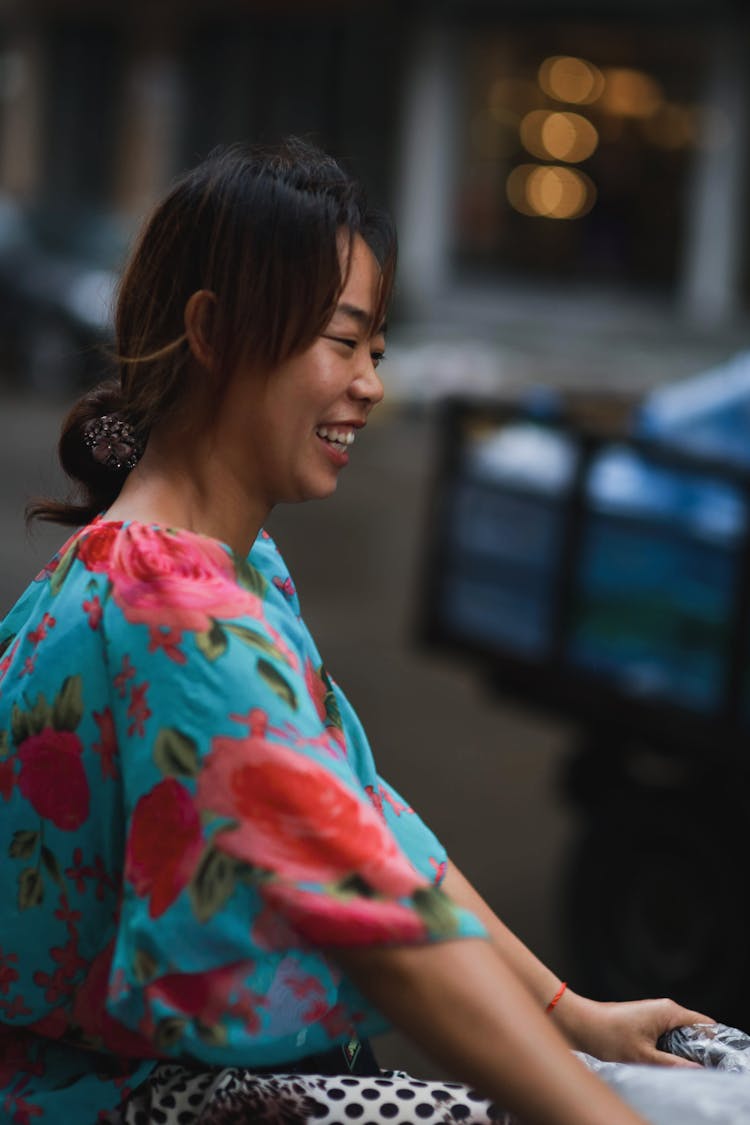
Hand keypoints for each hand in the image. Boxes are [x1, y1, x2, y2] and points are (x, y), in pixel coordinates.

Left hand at [554, 989, 714, 1067]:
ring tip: (671, 1068)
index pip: (704, 1024)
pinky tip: (659, 1063)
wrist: (580, 1025)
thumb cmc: (607, 1035)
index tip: (710, 1063)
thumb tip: (697, 1071)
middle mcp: (664, 1009)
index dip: (711, 1044)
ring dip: (679, 1053)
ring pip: (679, 1036)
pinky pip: (666, 1037)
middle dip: (695, 1051)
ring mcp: (655, 1015)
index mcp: (668, 1011)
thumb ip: (673, 1064)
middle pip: (694, 1031)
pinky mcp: (646, 1022)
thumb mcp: (644, 1056)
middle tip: (689, 1070)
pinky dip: (667, 1050)